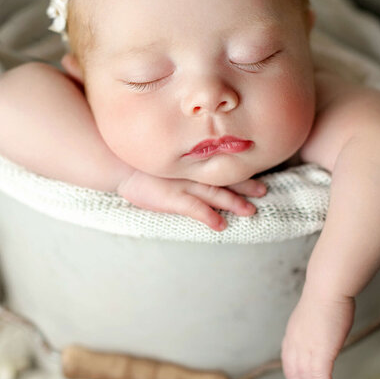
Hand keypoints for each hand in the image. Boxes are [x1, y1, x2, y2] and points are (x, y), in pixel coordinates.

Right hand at [117, 171, 266, 230]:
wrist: (116, 161)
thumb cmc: (134, 157)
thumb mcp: (158, 153)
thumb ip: (173, 157)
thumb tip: (183, 159)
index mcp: (189, 161)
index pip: (217, 165)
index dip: (236, 169)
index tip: (253, 170)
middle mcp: (190, 171)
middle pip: (223, 178)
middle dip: (244, 185)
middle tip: (263, 190)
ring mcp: (183, 185)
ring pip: (215, 194)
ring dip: (234, 202)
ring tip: (250, 211)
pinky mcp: (172, 198)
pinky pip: (195, 209)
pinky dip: (209, 217)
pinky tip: (221, 225)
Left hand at [280, 292, 354, 378]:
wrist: (328, 288)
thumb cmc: (327, 295)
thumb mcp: (315, 314)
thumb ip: (315, 327)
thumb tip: (323, 329)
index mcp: (292, 335)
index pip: (289, 363)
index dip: (295, 378)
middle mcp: (296, 344)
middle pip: (295, 374)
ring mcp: (307, 350)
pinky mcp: (322, 353)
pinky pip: (321, 378)